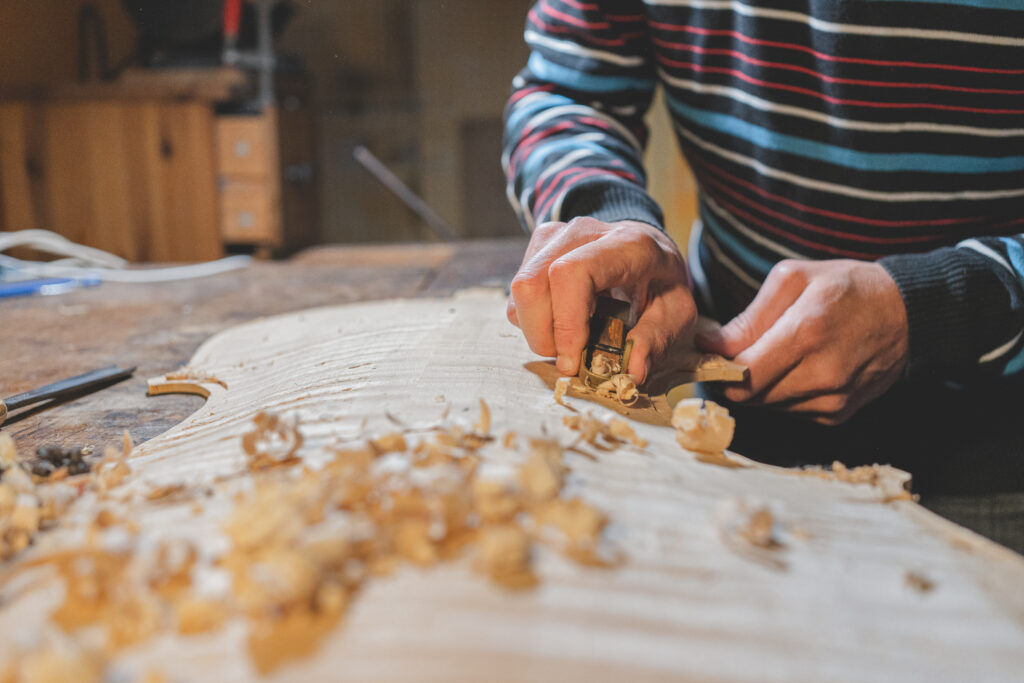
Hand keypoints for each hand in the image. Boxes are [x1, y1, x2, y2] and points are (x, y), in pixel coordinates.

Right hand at [507, 217, 695, 382]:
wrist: (646, 246)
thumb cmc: (660, 281)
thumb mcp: (678, 312)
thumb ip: (657, 339)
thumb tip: (631, 371)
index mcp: (627, 245)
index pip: (572, 274)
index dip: (564, 322)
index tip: (571, 361)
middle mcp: (584, 232)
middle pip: (533, 284)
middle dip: (543, 336)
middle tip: (571, 358)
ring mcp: (555, 236)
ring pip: (520, 291)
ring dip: (537, 331)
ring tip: (570, 340)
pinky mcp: (538, 247)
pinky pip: (518, 294)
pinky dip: (533, 321)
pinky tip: (562, 322)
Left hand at [697, 259, 908, 424]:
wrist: (907, 312)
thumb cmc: (846, 288)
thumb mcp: (794, 280)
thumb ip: (749, 317)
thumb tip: (710, 345)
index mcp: (807, 332)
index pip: (743, 374)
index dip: (718, 367)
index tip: (711, 353)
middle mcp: (822, 373)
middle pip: (750, 395)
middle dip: (734, 378)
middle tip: (735, 354)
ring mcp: (833, 398)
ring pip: (768, 406)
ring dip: (760, 386)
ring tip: (774, 355)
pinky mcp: (839, 414)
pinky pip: (792, 411)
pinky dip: (784, 393)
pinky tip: (799, 368)